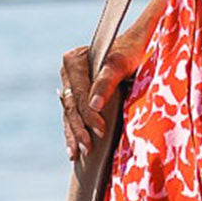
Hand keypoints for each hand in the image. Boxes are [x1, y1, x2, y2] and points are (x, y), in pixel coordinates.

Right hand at [58, 25, 149, 161]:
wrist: (133, 46)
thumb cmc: (131, 52)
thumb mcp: (122, 64)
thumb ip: (107, 82)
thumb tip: (94, 105)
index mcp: (74, 60)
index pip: (79, 94)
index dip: (89, 115)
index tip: (101, 132)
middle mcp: (67, 71)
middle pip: (72, 106)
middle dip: (80, 129)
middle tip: (89, 148)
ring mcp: (69, 83)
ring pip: (69, 113)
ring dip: (74, 134)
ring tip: (77, 154)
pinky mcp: (75, 93)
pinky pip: (71, 115)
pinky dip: (72, 132)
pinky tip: (73, 149)